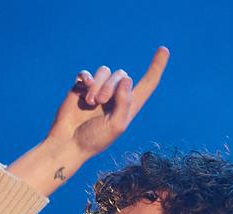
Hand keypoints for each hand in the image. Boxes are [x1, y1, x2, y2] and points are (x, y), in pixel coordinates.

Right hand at [45, 46, 169, 159]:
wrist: (68, 143)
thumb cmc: (94, 140)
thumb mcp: (116, 126)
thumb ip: (124, 103)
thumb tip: (126, 79)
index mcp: (128, 106)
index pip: (147, 84)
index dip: (156, 68)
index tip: (164, 50)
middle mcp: (115, 96)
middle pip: (121, 74)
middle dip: (111, 85)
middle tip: (100, 101)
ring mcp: (98, 90)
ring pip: (104, 71)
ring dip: (98, 84)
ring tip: (90, 101)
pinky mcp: (81, 88)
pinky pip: (87, 73)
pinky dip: (86, 77)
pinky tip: (82, 87)